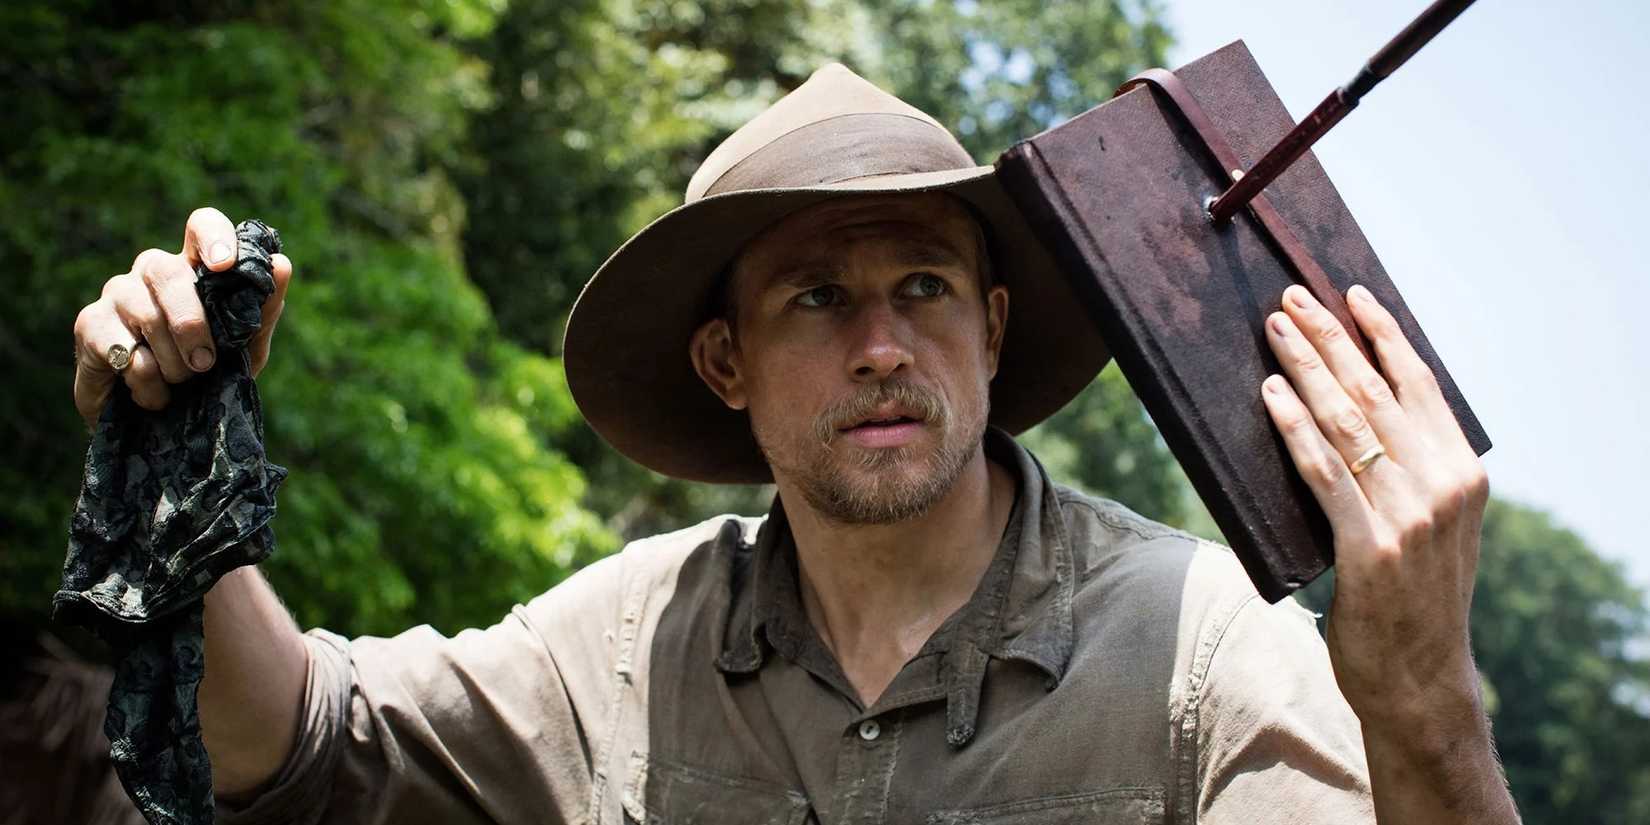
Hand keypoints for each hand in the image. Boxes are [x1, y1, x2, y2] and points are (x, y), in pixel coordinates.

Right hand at [72, 207, 292, 427]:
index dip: (213, 237)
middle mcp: (152, 271)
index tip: (223, 265)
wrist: (163, 422)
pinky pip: (121, 348)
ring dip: (171, 360)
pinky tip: (154, 394)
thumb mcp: (246, 349)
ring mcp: (117, 293)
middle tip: (205, 363)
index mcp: (194, 268)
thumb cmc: (208, 375)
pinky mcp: (90, 324)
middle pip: (167, 270)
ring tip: (181, 383)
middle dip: (191, 323)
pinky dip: (146, 380)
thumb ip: (262, 310)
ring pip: (145, 313)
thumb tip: (281, 264)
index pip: (201, 225)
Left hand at [1259, 283, 1488, 731]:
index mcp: (1462, 473)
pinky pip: (1324, 473)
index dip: (1382, 334)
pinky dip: (1294, 428)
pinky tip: (1270, 396)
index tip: (1351, 295)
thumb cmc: (1413, 600)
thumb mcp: (1431, 526)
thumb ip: (1411, 473)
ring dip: (1306, 368)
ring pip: (1347, 422)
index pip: (1418, 384)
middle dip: (1331, 337)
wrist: (1420, 680)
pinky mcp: (1369, 548)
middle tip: (1292, 298)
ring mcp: (1408, 516)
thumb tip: (1360, 412)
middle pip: (1376, 391)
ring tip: (1274, 330)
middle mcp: (1442, 486)